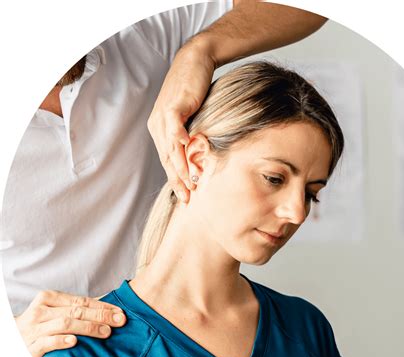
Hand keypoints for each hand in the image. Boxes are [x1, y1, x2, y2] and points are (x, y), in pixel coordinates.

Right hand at [15, 290, 126, 356]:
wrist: (12, 345)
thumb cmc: (40, 328)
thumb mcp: (55, 314)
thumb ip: (76, 311)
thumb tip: (110, 312)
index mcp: (48, 299)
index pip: (81, 301)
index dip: (103, 306)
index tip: (120, 312)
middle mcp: (41, 311)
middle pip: (76, 311)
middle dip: (101, 315)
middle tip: (119, 321)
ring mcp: (34, 329)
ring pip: (65, 324)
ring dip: (88, 328)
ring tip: (106, 332)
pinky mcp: (29, 347)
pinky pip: (47, 342)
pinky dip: (61, 341)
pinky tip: (75, 342)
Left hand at [147, 37, 215, 202]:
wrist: (195, 63)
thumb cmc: (194, 92)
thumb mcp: (190, 120)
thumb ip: (190, 138)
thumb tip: (198, 158)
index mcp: (160, 131)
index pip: (167, 161)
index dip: (175, 180)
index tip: (185, 196)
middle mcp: (158, 126)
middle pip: (167, 159)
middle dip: (177, 180)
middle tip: (187, 198)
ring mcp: (163, 117)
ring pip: (171, 148)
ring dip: (180, 166)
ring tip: (190, 182)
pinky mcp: (173, 106)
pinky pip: (174, 127)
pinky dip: (179, 139)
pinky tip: (186, 149)